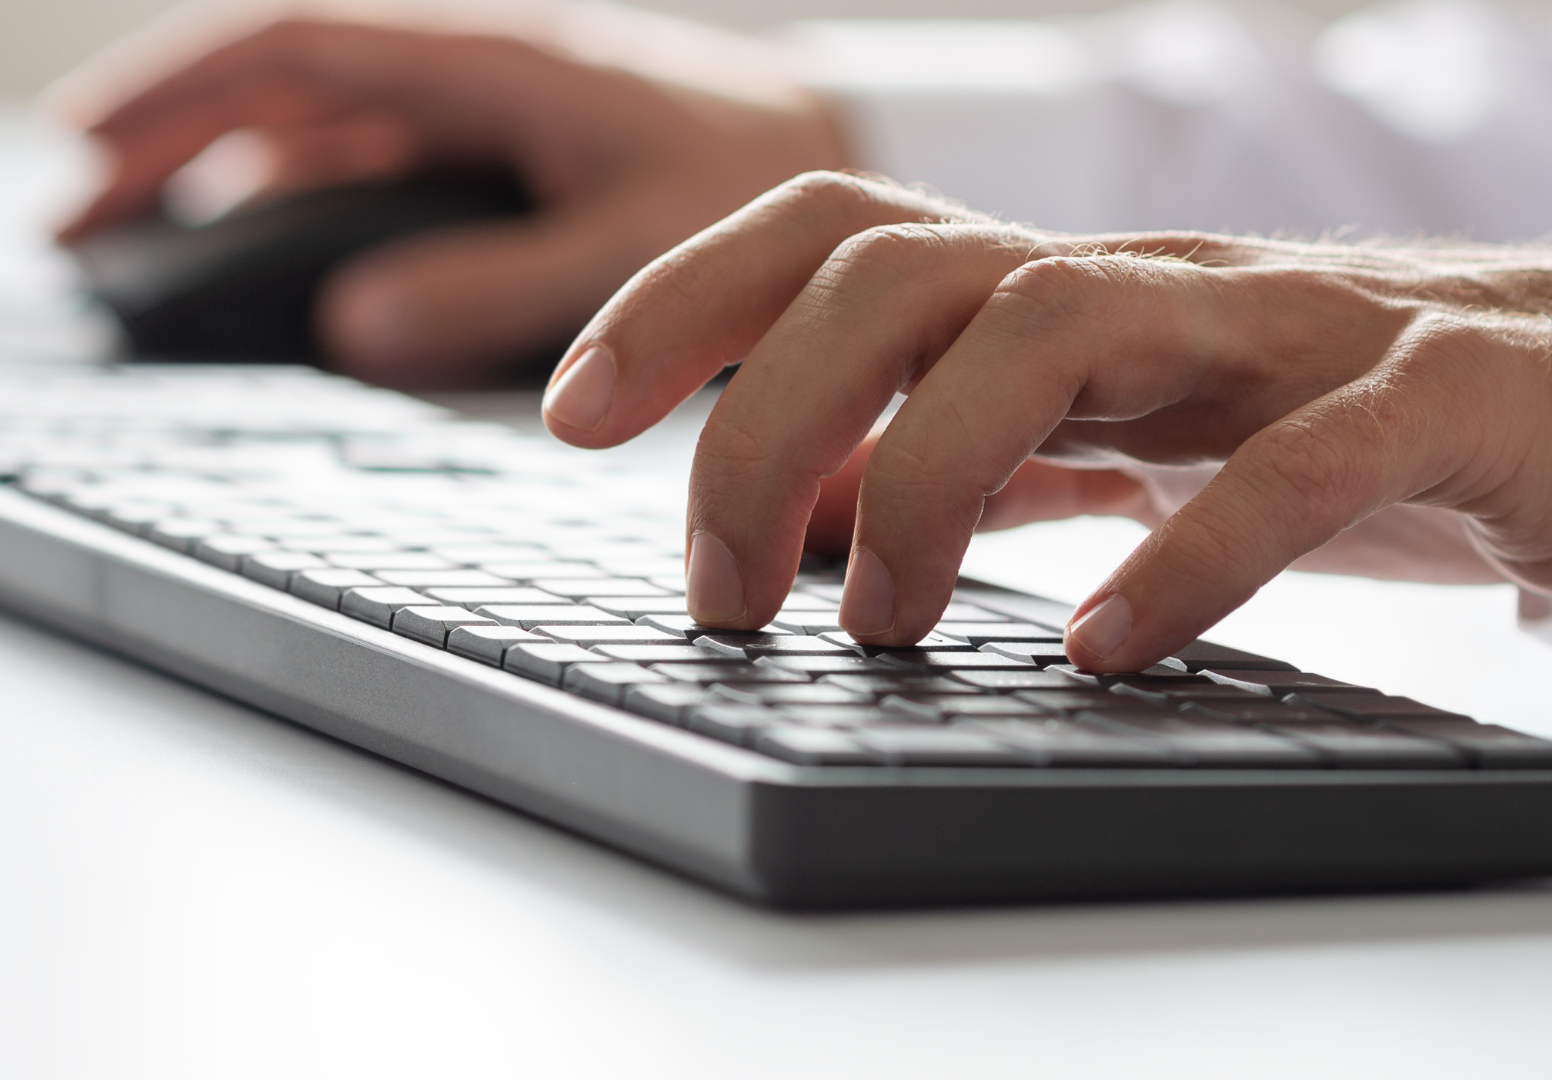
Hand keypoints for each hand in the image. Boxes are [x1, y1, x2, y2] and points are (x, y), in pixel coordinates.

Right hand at [48, 0, 846, 386]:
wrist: (855, 165)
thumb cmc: (770, 188)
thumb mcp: (639, 247)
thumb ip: (497, 289)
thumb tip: (353, 326)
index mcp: (500, 62)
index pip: (300, 48)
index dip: (180, 89)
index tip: (84, 144)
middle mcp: (475, 78)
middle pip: (279, 92)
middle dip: (163, 145)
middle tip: (71, 225)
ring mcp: (483, 121)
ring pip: (316, 137)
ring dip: (217, 184)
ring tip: (129, 248)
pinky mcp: (503, 166)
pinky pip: (372, 179)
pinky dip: (299, 215)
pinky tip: (259, 265)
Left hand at [541, 172, 1551, 670]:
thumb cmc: (1325, 418)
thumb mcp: (1111, 438)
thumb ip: (967, 457)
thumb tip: (796, 518)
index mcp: (1062, 292)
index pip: (833, 241)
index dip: (682, 304)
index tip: (572, 412)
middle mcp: (1151, 284)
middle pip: (902, 274)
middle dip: (767, 422)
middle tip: (718, 589)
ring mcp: (1292, 329)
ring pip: (1061, 322)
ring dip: (927, 477)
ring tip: (882, 622)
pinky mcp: (1441, 402)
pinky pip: (1300, 461)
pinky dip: (1185, 555)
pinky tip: (1098, 643)